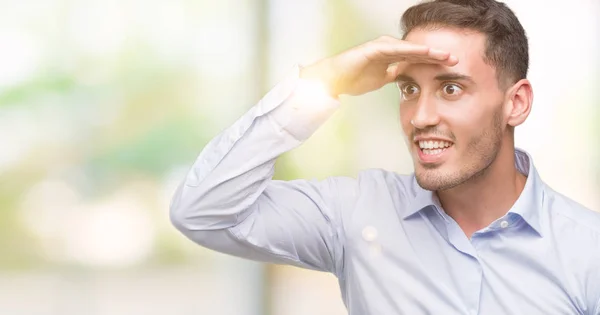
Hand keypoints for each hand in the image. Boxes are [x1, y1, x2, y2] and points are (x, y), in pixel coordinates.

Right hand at [300, 35, 457, 96]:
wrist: (334, 79)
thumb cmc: (354, 78)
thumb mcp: (381, 79)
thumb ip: (393, 75)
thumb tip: (406, 78)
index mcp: (392, 57)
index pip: (417, 59)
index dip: (434, 62)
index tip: (451, 67)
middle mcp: (389, 49)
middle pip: (418, 51)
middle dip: (436, 55)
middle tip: (456, 59)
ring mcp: (382, 47)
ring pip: (409, 48)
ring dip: (427, 51)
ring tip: (444, 55)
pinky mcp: (374, 48)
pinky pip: (395, 48)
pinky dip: (409, 49)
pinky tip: (423, 51)